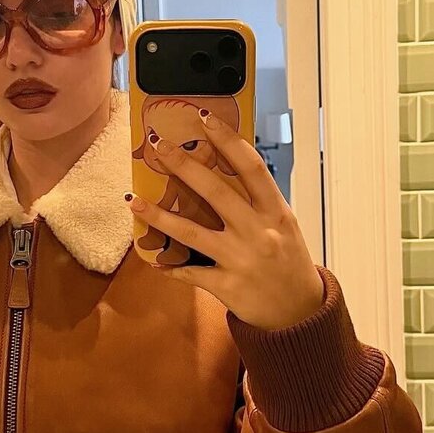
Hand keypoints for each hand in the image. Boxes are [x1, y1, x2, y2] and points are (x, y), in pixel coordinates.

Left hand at [125, 107, 324, 329]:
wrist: (300, 313)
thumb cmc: (290, 263)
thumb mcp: (284, 226)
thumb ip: (259, 202)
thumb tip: (226, 168)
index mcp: (275, 212)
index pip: (250, 168)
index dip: (228, 141)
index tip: (205, 120)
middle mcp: (258, 232)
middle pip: (215, 192)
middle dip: (184, 166)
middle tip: (159, 147)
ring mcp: (241, 260)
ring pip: (192, 232)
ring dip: (159, 215)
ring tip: (133, 199)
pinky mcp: (227, 286)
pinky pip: (190, 272)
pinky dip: (169, 265)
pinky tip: (151, 257)